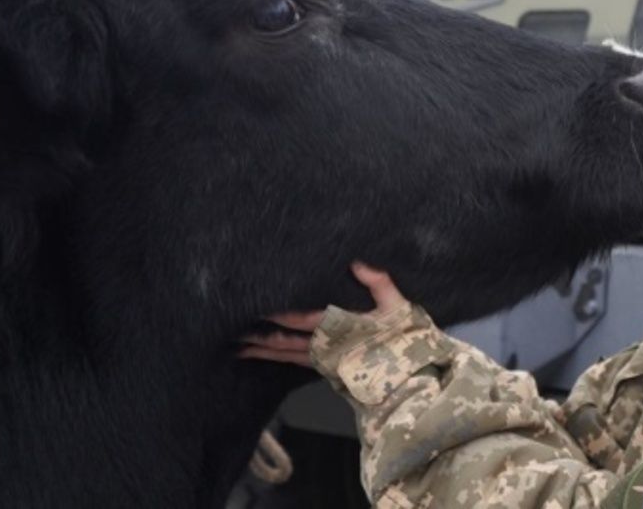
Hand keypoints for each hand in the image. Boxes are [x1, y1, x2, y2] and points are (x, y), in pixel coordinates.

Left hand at [238, 261, 406, 367]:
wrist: (411, 381)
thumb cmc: (406, 340)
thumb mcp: (399, 305)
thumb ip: (378, 281)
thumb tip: (356, 261)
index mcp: (338, 327)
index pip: (297, 319)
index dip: (274, 313)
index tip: (251, 303)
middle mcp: (326, 346)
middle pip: (284, 340)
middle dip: (258, 335)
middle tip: (230, 330)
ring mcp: (325, 361)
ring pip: (286, 355)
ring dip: (262, 350)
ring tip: (238, 346)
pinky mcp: (329, 371)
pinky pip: (297, 364)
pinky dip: (278, 359)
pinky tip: (266, 356)